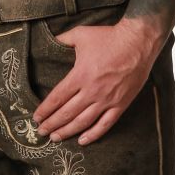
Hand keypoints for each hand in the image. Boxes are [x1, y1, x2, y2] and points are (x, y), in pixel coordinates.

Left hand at [32, 18, 162, 144]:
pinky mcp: (120, 104)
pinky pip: (105, 124)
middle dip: (52, 124)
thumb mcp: (81, 34)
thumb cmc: (108, 37)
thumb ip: (63, 39)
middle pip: (67, 113)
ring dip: (68, 131)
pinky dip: (93, 134)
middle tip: (42, 132)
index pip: (58, 98)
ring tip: (56, 138)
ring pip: (83, 122)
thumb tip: (49, 40)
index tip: (36, 117)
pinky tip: (83, 140)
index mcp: (80, 75)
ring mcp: (107, 100)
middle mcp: (92, 91)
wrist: (137, 42)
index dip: (45, 110)